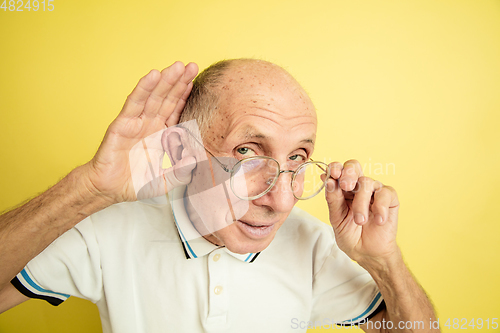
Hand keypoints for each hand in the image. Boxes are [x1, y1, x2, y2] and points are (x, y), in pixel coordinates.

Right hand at [83, 61, 198, 202]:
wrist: (111, 189)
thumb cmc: (138, 182)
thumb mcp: (167, 182)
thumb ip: (182, 173)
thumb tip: (194, 159)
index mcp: (163, 133)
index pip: (176, 109)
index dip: (185, 94)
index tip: (196, 79)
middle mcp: (151, 123)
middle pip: (167, 98)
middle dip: (179, 81)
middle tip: (191, 65)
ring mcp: (137, 122)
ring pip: (154, 97)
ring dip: (165, 80)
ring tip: (177, 67)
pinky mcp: (123, 124)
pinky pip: (135, 103)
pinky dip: (144, 88)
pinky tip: (152, 75)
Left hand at [325, 160, 399, 264]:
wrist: (367, 252)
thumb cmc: (350, 234)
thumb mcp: (336, 218)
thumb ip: (333, 200)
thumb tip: (328, 179)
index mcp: (343, 189)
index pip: (339, 170)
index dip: (335, 168)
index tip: (332, 174)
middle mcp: (358, 186)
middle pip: (354, 166)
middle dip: (348, 173)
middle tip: (346, 187)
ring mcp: (374, 191)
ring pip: (367, 183)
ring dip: (361, 203)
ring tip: (360, 221)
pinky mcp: (390, 199)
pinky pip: (385, 193)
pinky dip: (380, 207)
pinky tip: (377, 220)